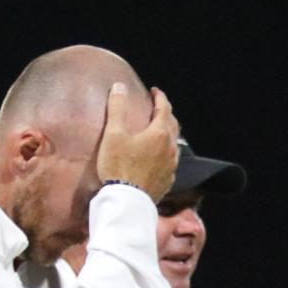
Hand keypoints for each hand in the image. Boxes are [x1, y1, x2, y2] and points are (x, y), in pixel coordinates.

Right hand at [95, 84, 178, 201]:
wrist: (127, 201)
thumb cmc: (119, 166)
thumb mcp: (113, 134)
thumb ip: (117, 108)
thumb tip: (119, 87)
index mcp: (160, 133)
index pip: (165, 108)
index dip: (160, 97)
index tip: (154, 91)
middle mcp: (170, 148)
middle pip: (173, 125)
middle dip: (166, 113)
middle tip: (157, 108)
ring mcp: (171, 166)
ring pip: (174, 144)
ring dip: (167, 133)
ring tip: (158, 130)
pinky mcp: (168, 181)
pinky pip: (170, 161)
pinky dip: (165, 152)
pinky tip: (158, 156)